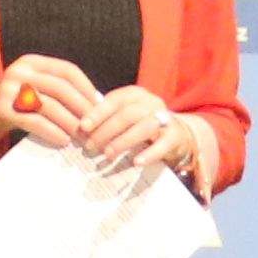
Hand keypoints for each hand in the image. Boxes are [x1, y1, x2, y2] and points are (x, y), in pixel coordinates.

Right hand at [0, 55, 100, 150]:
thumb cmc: (11, 104)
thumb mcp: (31, 87)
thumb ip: (56, 90)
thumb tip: (93, 103)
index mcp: (32, 62)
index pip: (67, 70)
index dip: (87, 88)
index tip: (99, 107)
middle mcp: (20, 72)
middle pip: (62, 88)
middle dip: (82, 109)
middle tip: (95, 127)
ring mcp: (9, 89)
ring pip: (50, 106)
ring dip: (70, 123)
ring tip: (81, 137)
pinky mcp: (2, 110)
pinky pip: (34, 122)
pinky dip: (52, 132)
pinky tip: (63, 141)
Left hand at [75, 85, 201, 181]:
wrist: (178, 135)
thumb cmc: (142, 126)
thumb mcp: (125, 117)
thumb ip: (107, 118)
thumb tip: (80, 129)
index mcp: (136, 95)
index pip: (115, 99)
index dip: (98, 112)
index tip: (83, 126)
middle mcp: (152, 103)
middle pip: (128, 114)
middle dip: (107, 130)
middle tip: (90, 146)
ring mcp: (166, 119)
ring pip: (144, 127)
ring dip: (123, 141)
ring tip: (108, 154)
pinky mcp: (176, 137)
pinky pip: (163, 144)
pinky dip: (149, 153)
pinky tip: (136, 162)